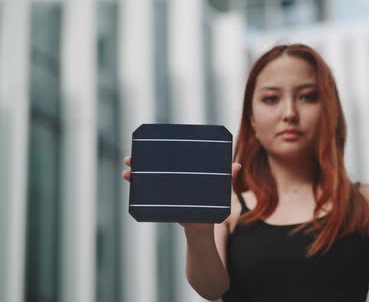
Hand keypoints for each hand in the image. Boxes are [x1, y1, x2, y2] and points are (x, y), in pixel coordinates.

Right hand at [121, 155, 241, 230]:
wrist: (202, 230)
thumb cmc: (210, 208)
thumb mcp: (219, 192)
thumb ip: (226, 179)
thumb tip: (236, 165)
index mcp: (184, 173)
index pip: (171, 158)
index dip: (160, 149)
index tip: (151, 141)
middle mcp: (172, 179)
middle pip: (155, 165)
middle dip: (142, 158)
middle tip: (133, 155)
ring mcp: (165, 189)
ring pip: (147, 177)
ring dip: (136, 171)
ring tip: (129, 168)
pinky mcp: (161, 201)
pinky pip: (146, 193)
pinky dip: (136, 187)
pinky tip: (130, 181)